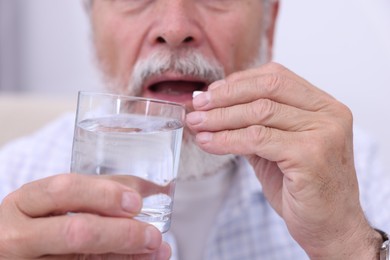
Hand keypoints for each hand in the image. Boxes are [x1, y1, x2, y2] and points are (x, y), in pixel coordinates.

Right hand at [0, 174, 170, 258]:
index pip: (63, 190)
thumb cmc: (39, 218)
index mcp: (25, 202)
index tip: (135, 202)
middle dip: (121, 232)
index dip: (103, 195)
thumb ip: (95, 192)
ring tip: (158, 249)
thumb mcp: (55, 200)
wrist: (14, 248)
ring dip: (128, 254)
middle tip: (152, 234)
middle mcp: (20, 235)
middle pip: (75, 231)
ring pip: (82, 259)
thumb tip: (147, 188)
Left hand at [186, 62, 380, 258]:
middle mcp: (329, 114)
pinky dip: (227, 140)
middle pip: (267, 88)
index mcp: (323, 106)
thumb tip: (213, 110)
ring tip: (197, 123)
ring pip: (259, 112)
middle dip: (226, 96)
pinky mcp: (310, 155)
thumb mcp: (277, 148)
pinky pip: (257, 139)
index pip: (276, 76)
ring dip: (220, 118)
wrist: (330, 226)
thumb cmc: (303, 188)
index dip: (239, 82)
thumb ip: (254, 126)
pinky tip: (209, 143)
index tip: (211, 93)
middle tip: (197, 106)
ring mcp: (323, 133)